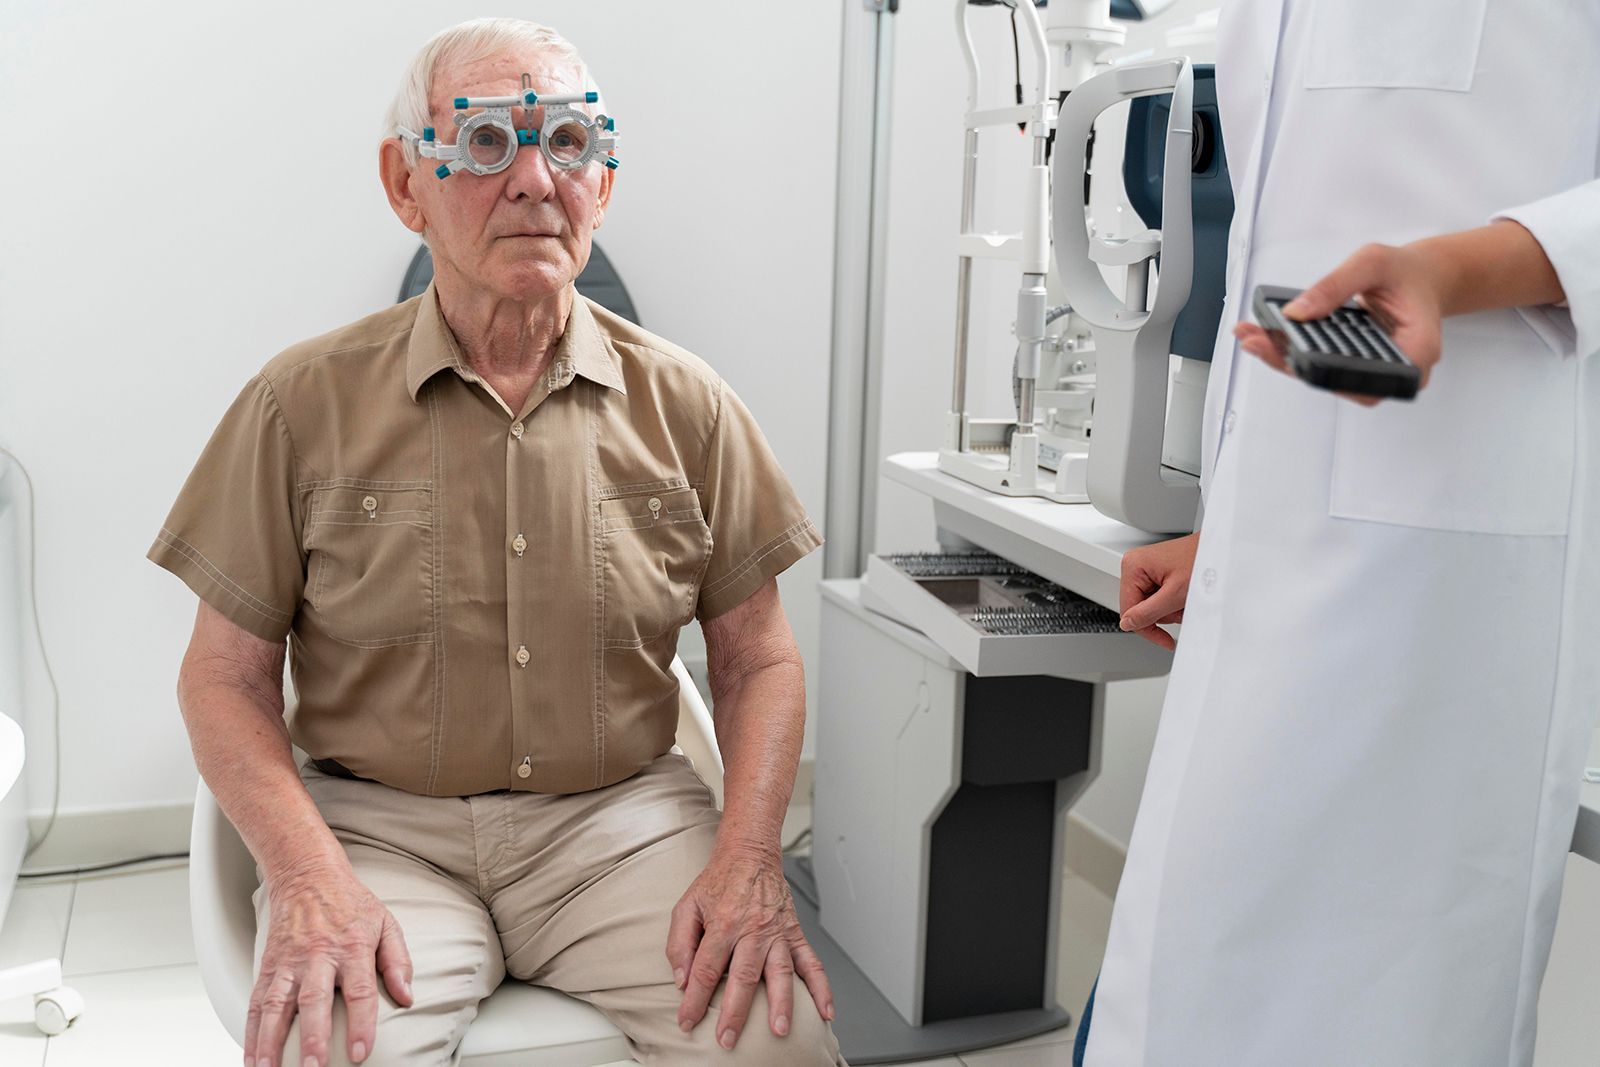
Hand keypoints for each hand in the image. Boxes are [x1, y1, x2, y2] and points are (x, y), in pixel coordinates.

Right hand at [246, 863, 413, 1066]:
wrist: (308, 875)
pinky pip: (256, 1003)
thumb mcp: (386, 924)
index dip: (361, 1023)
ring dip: (270, 1042)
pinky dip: (250, 1033)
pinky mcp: (268, 966)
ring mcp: (289, 962)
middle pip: (313, 1000)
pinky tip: (251, 1058)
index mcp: (352, 947)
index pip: (360, 990)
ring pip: (275, 1005)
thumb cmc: (351, 904)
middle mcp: (318, 956)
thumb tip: (407, 997)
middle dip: (313, 1036)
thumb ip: (398, 961)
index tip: (360, 1053)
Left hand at [666, 846, 833, 1049]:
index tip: (687, 1022)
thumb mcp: (686, 906)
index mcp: (723, 923)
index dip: (693, 999)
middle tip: (726, 1039)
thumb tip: (681, 980)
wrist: (750, 854)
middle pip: (743, 977)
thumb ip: (679, 943)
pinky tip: (826, 1011)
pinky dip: (821, 988)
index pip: (705, 970)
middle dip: (734, 1012)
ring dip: (781, 1003)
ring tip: (779, 1030)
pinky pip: (812, 963)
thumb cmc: (718, 882)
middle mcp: (752, 930)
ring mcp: (777, 933)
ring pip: (780, 973)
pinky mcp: (794, 934)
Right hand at [1119, 532, 1199, 650]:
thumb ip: (1148, 612)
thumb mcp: (1174, 593)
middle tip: (1180, 607)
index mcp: (1133, 566)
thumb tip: (1127, 624)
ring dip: (1169, 608)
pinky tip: (1183, 595)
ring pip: (1149, 605)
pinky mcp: (1155, 572)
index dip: (1146, 628)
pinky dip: (1172, 601)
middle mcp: (1135, 566)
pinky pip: (1157, 597)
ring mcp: (1145, 569)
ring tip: (1185, 598)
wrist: (1218, 549)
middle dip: (1162, 614)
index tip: (1163, 640)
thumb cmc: (1200, 560)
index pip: (1128, 610)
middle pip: (1139, 608)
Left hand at [1236, 242, 1449, 405]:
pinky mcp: (1353, 366)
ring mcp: (1373, 372)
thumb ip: (1335, 286)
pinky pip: (1320, 365)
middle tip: (1258, 343)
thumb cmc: (1405, 272)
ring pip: (1324, 377)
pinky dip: (1291, 352)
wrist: (1418, 277)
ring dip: (1284, 359)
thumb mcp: (1372, 264)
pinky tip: (1264, 338)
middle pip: (1338, 381)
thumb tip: (1295, 313)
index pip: (1369, 377)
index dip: (1328, 374)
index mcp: (1417, 349)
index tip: (1294, 359)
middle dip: (1292, 363)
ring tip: (1252, 338)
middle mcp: (1396, 371)